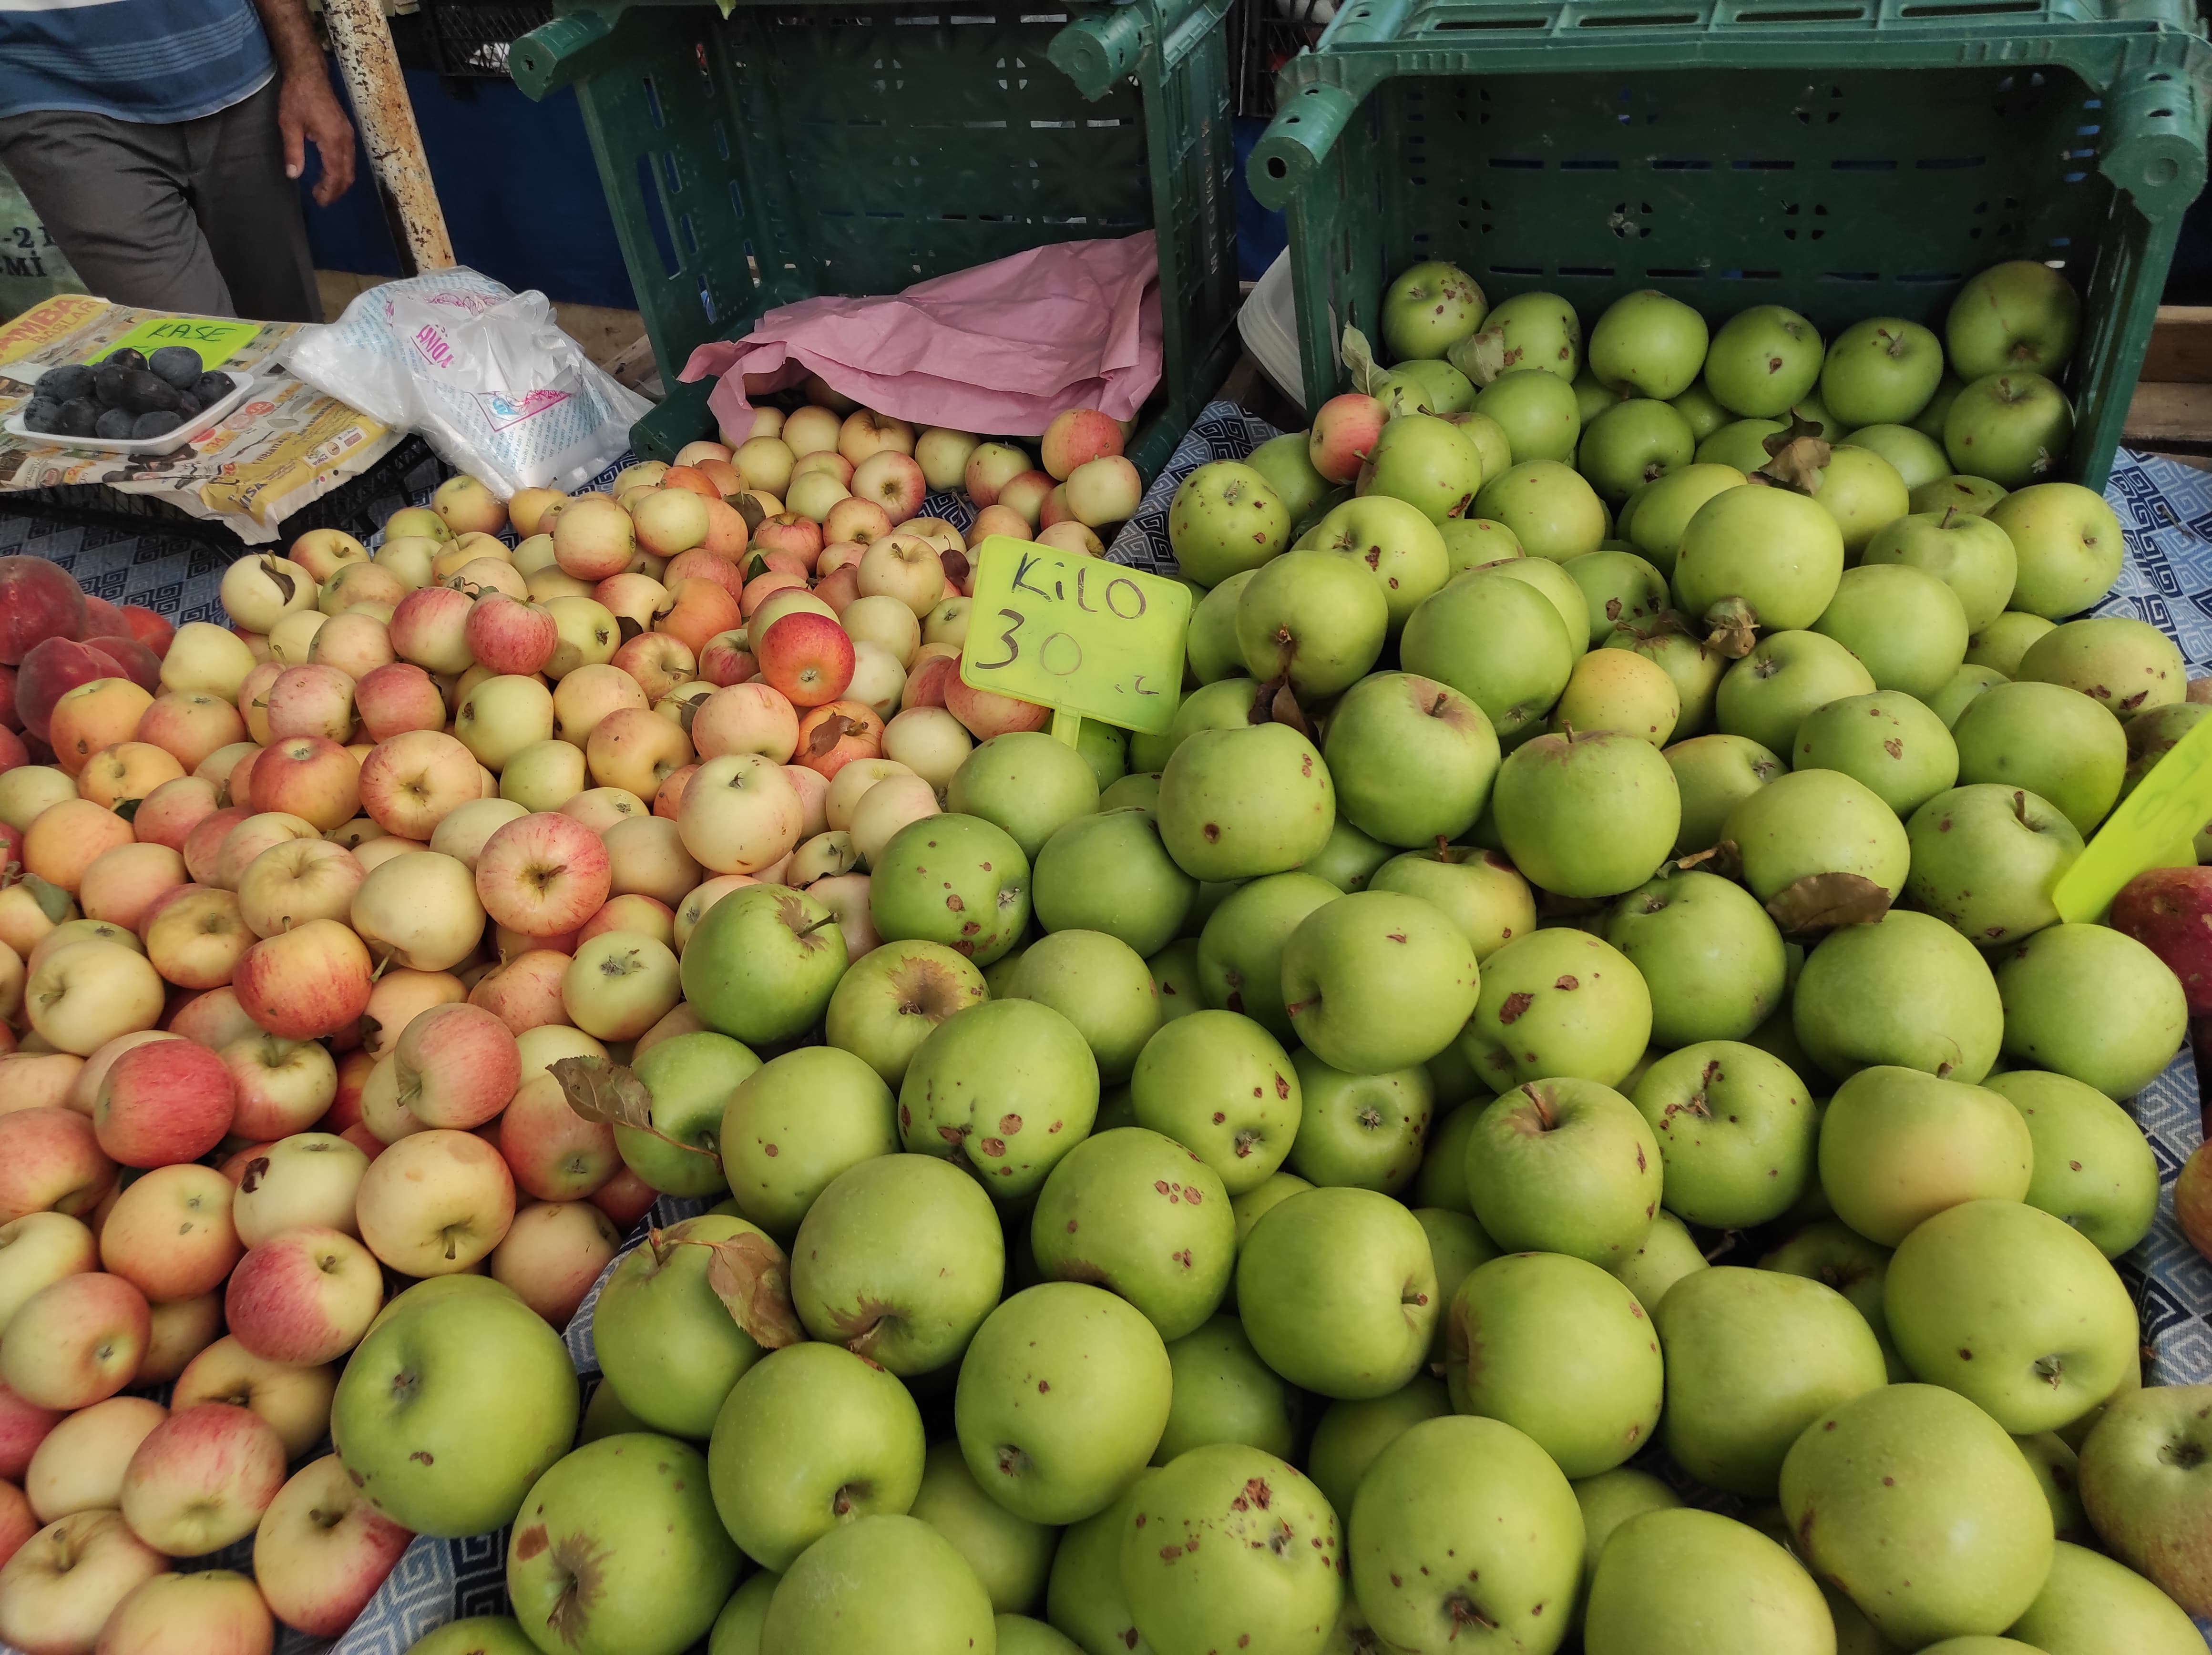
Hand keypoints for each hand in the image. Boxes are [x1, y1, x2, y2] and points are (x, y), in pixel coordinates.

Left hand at [279, 69, 356, 206]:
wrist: (309, 73)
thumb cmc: (297, 97)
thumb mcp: (289, 125)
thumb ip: (293, 151)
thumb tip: (293, 175)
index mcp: (333, 141)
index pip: (335, 175)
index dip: (328, 191)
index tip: (319, 201)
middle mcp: (346, 141)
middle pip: (347, 175)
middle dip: (336, 190)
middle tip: (321, 199)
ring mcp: (349, 136)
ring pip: (350, 167)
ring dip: (339, 182)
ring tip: (325, 189)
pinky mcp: (347, 131)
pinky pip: (349, 158)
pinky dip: (342, 170)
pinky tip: (330, 172)